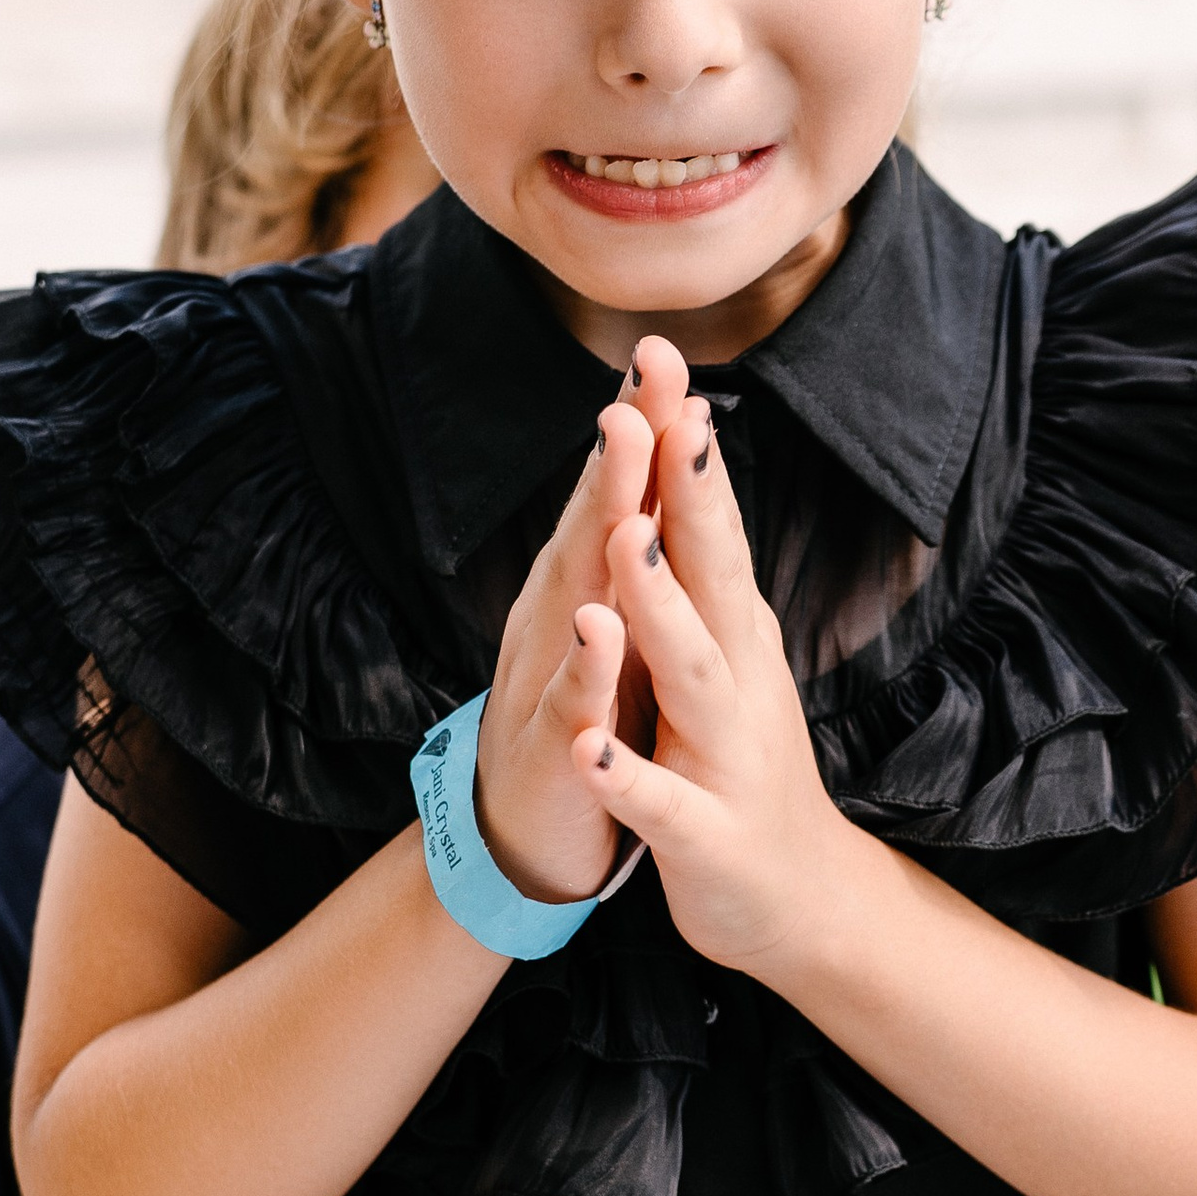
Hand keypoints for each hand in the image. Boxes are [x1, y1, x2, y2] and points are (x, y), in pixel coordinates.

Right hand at [469, 345, 685, 904]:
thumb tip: (659, 467)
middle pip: (594, 526)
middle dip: (620, 461)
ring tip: (625, 501)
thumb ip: (629, 550)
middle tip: (642, 389)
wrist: (531, 838)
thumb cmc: (585, 721)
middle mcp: (558, 617)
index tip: (665, 357)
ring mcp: (550, 679)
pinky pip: (571, 704)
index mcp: (588, 586)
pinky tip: (595, 629)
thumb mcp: (616, 625)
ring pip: (577, 604)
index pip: (620, 495)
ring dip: (597, 551)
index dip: (642, 430)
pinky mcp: (552, 747)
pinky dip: (585, 668)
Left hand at [566, 336, 864, 969]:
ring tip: (625, 548)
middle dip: (686, 495)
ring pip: (691, 674)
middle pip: (713, 573)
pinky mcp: (704, 833)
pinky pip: (661, 802)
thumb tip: (689, 464)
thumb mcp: (726, 656)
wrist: (796, 899)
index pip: (707, 522)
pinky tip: (590, 750)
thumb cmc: (743, 766)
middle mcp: (739, 677)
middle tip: (660, 413)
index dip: (684, 444)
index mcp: (732, 632)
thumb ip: (705, 571)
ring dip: (659, 611)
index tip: (659, 361)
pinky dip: (627, 776)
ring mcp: (726, 754)